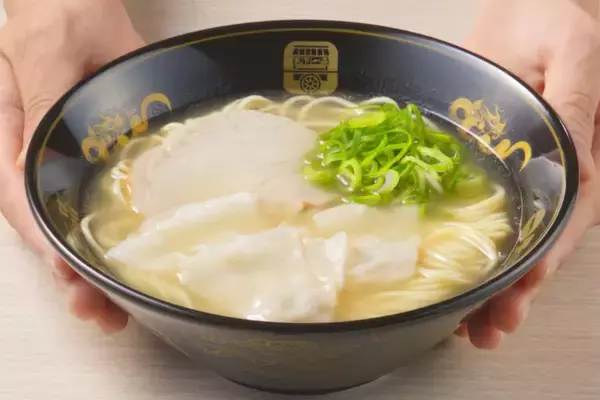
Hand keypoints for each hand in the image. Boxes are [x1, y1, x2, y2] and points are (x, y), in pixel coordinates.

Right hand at [0, 0, 143, 332]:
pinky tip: (111, 264)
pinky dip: (92, 237)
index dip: (44, 239)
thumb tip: (52, 160)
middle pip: (35, 221)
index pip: (18, 196)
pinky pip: (75, 203)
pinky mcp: (73, 157)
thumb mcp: (59, 50)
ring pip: (54, 220)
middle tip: (99, 311)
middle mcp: (20, 149)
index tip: (70, 272)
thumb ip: (53, 101)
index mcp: (8, 126)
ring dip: (78, 265)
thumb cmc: (63, 12)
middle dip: (64, 271)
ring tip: (107, 307)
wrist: (70, 0)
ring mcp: (46, 157)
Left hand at [457, 0, 599, 348]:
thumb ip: (577, 100)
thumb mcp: (572, 51)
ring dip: (496, 284)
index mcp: (583, 154)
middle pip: (543, 242)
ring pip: (516, 239)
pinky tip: (459, 279)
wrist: (523, 10)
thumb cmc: (554, 21)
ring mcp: (525, 176)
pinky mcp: (494, 168)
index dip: (546, 257)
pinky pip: (487, 215)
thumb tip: (577, 164)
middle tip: (488, 327)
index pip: (569, 217)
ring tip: (472, 326)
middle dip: (517, 288)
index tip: (521, 289)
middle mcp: (557, 174)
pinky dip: (474, 250)